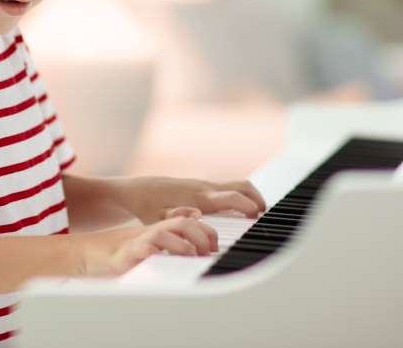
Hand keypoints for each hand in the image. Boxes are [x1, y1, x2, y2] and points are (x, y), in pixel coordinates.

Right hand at [74, 215, 219, 277]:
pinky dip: (155, 252)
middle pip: (182, 223)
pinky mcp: (123, 255)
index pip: (188, 222)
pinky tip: (163, 259)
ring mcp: (137, 242)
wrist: (84, 254)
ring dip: (182, 243)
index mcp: (158, 230)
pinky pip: (142, 249)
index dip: (205, 232)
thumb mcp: (148, 250)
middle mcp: (150, 233)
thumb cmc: (118, 254)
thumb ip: (169, 248)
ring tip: (192, 255)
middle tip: (210, 252)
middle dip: (201, 235)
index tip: (214, 248)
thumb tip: (194, 257)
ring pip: (164, 233)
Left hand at [117, 176, 266, 224]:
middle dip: (258, 199)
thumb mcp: (158, 218)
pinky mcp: (202, 187)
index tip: (259, 217)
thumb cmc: (147, 208)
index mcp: (198, 198)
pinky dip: (241, 196)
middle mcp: (205, 189)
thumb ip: (176, 217)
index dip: (249, 206)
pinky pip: (229, 188)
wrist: (136, 191)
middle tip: (266, 218)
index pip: (232, 198)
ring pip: (237, 185)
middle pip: (242, 186)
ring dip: (252, 197)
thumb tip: (197, 214)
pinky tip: (243, 211)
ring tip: (259, 215)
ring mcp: (205, 185)